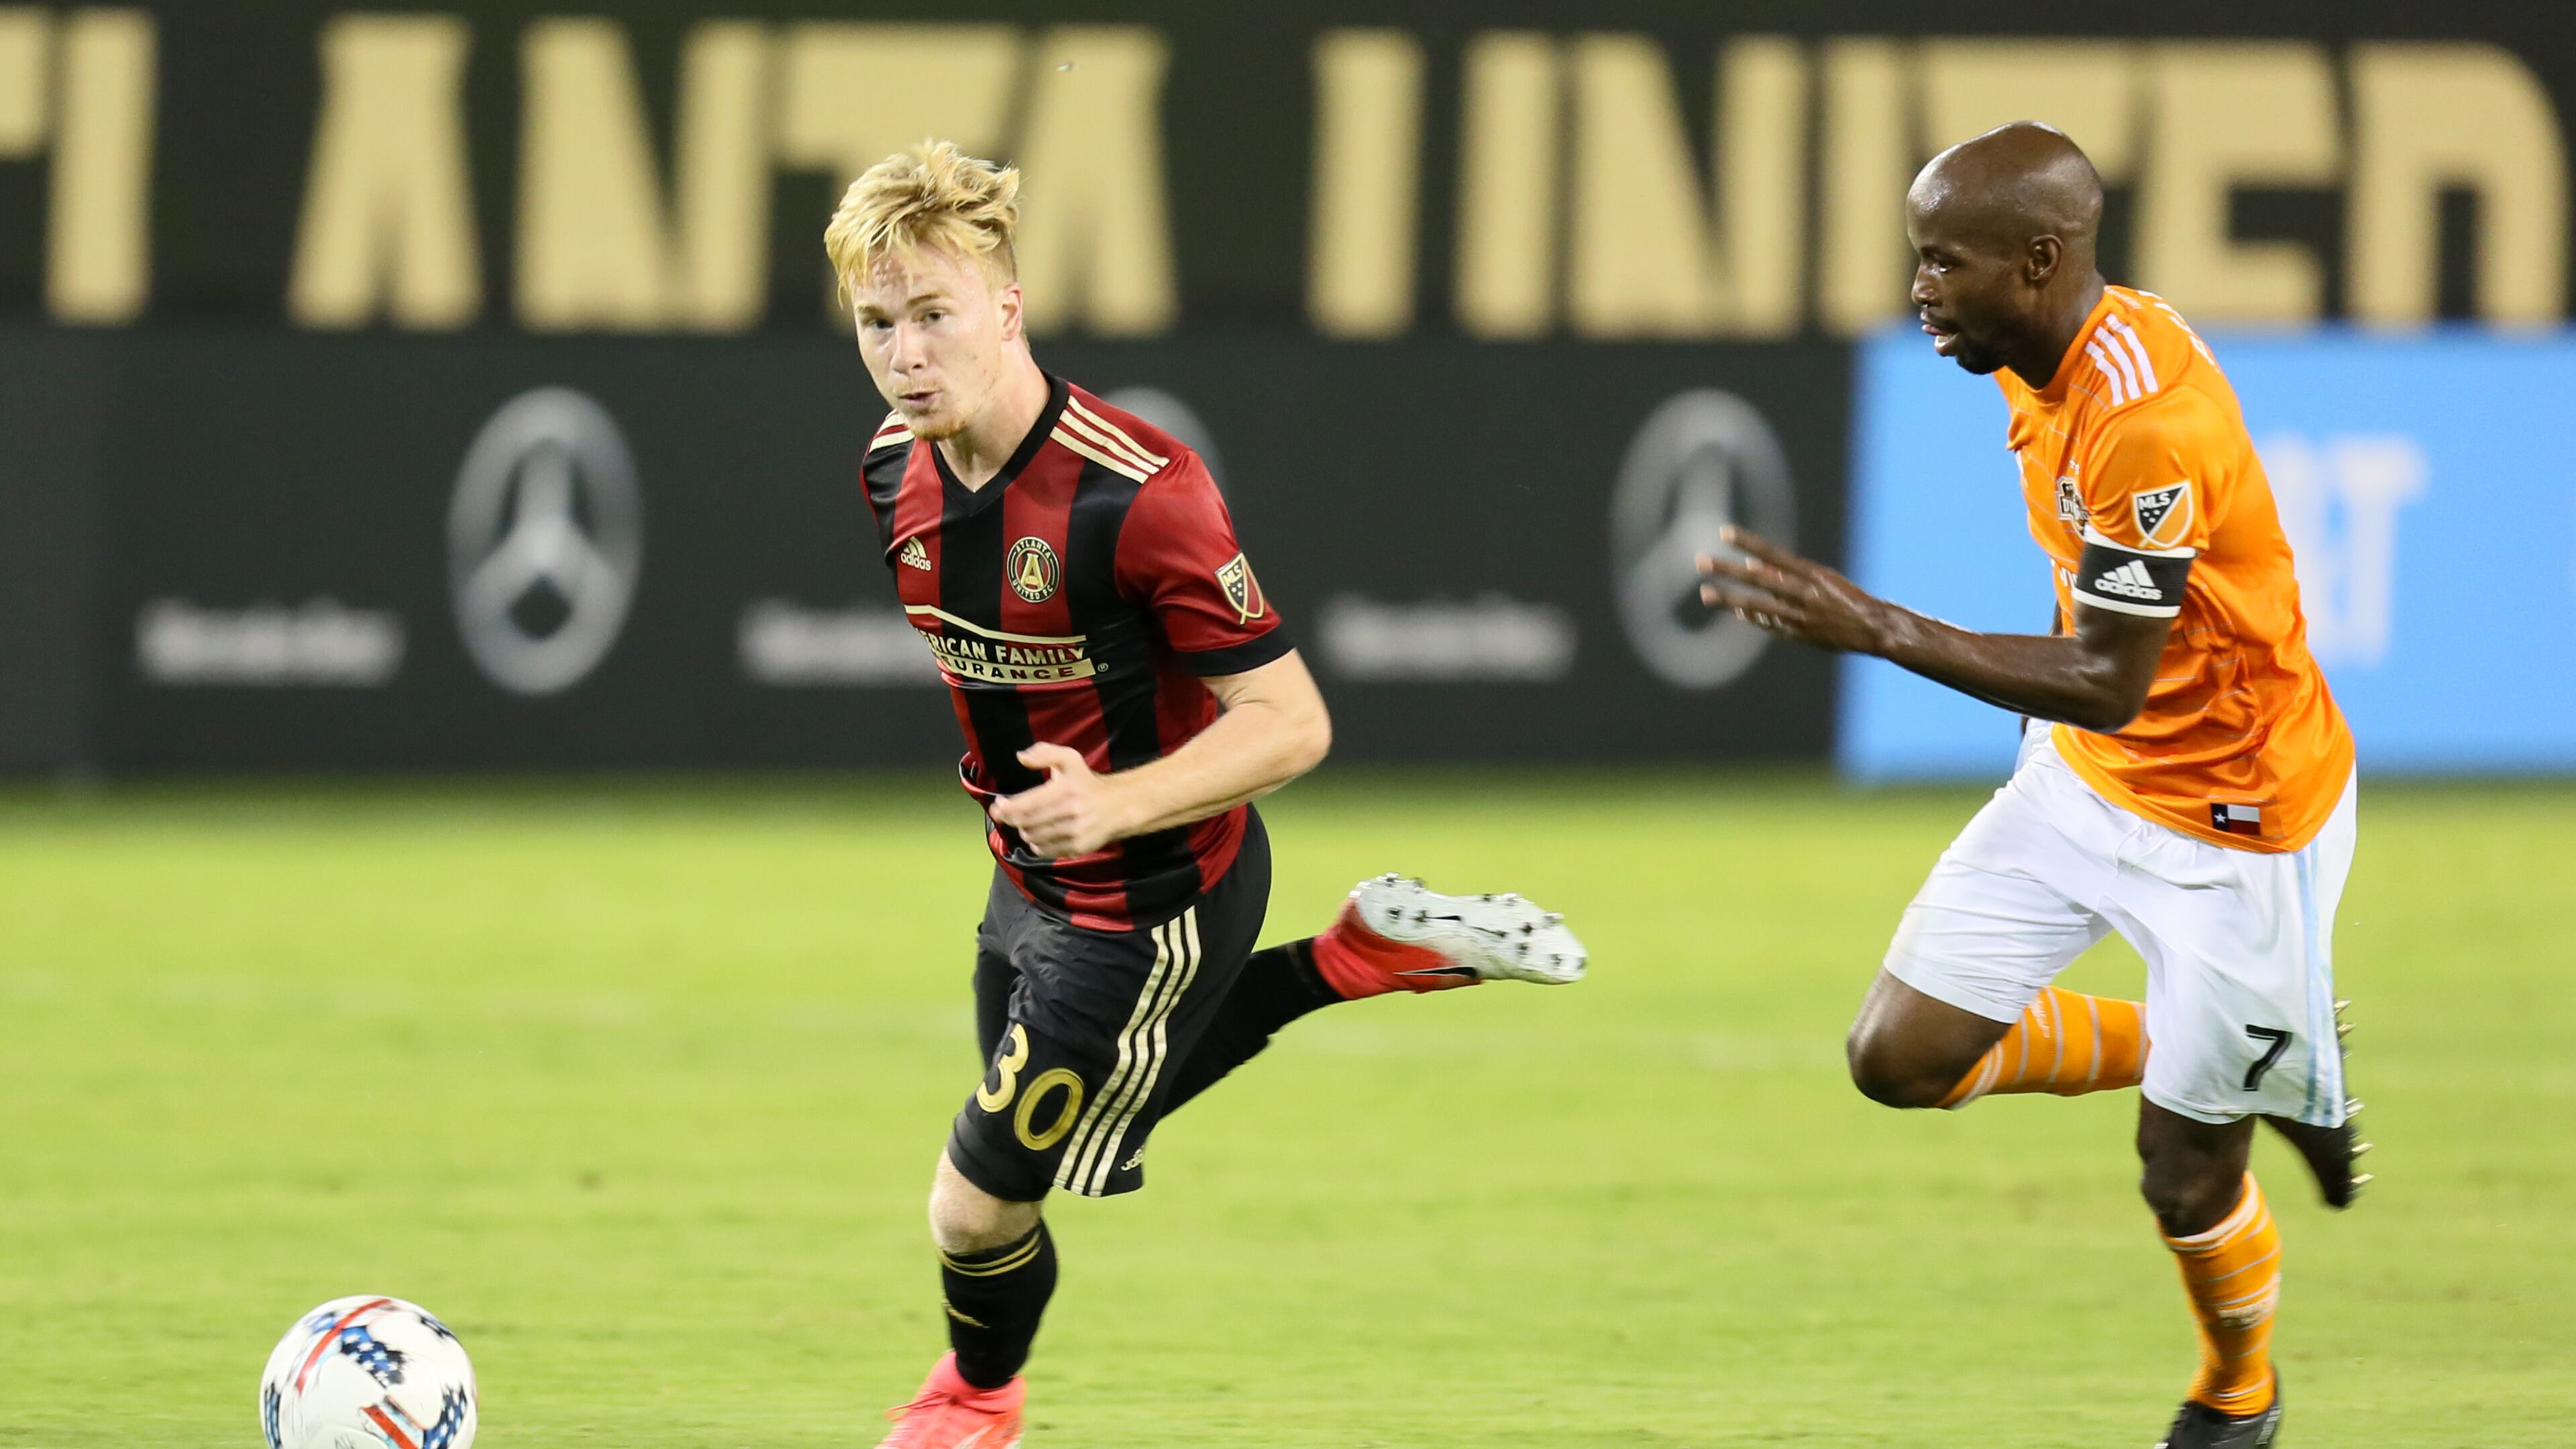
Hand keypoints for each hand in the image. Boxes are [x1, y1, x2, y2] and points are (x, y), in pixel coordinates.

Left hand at [988, 743, 1138, 858]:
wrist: (1118, 806)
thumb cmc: (1087, 782)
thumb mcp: (1070, 759)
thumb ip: (1045, 753)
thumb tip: (1021, 757)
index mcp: (1066, 789)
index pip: (1028, 803)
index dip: (1008, 808)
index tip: (998, 807)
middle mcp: (1071, 812)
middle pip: (1028, 823)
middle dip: (1012, 820)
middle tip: (1007, 816)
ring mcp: (1075, 832)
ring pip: (1035, 838)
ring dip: (1024, 832)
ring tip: (1026, 824)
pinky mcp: (1078, 847)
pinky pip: (1046, 851)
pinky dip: (1037, 845)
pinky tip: (1039, 835)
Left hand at [1696, 525, 1891, 654]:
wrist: (1875, 627)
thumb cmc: (1847, 598)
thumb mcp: (1823, 579)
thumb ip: (1787, 573)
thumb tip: (1753, 564)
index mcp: (1812, 574)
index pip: (1773, 554)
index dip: (1748, 543)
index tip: (1724, 533)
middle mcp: (1804, 592)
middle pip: (1758, 579)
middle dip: (1728, 570)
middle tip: (1701, 561)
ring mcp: (1799, 615)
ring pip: (1757, 605)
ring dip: (1729, 599)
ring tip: (1705, 593)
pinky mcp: (1799, 633)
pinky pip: (1770, 624)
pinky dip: (1753, 617)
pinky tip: (1737, 611)